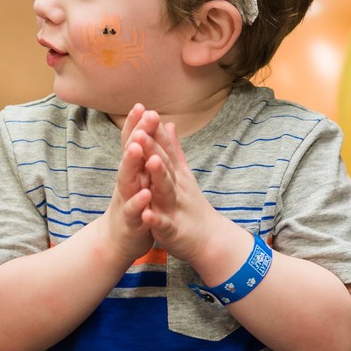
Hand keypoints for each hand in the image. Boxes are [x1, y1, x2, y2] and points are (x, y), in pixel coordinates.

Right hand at [101, 104, 156, 262]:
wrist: (116, 243)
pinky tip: (145, 193)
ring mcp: (125, 201)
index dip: (135, 125)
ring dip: (131, 163)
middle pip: (129, 156)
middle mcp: (125, 183)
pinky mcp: (130, 222)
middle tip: (145, 115)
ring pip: (127, 180)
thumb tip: (141, 130)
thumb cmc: (130, 207)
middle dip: (136, 135)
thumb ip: (138, 157)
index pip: (132, 145)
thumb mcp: (135, 180)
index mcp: (130, 173)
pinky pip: (134, 211)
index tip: (141, 104)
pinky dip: (138, 203)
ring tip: (138, 147)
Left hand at [140, 120, 218, 263]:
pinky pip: (164, 224)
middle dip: (152, 148)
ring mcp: (175, 208)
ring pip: (166, 189)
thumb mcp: (183, 174)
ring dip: (159, 175)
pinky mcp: (173, 230)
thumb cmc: (191, 205)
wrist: (209, 239)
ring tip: (150, 162)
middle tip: (141, 131)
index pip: (164, 149)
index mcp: (175, 175)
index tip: (144, 111)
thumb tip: (168, 123)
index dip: (154, 132)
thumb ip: (174, 149)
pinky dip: (156, 219)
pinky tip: (147, 214)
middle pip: (164, 164)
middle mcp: (176, 187)